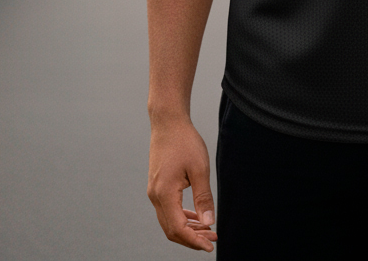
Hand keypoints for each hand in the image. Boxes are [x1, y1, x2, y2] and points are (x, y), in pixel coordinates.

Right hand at [147, 118, 217, 251]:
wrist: (168, 122)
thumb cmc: (184, 142)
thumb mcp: (200, 169)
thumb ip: (203, 197)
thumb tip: (209, 222)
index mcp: (164, 194)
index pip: (178, 229)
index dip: (194, 240)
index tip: (210, 245)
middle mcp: (155, 196)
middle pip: (171, 229)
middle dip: (192, 238)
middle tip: (212, 239)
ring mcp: (154, 192)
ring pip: (169, 221)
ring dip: (188, 229)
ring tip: (208, 229)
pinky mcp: (157, 186)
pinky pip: (168, 210)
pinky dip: (182, 217)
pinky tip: (196, 217)